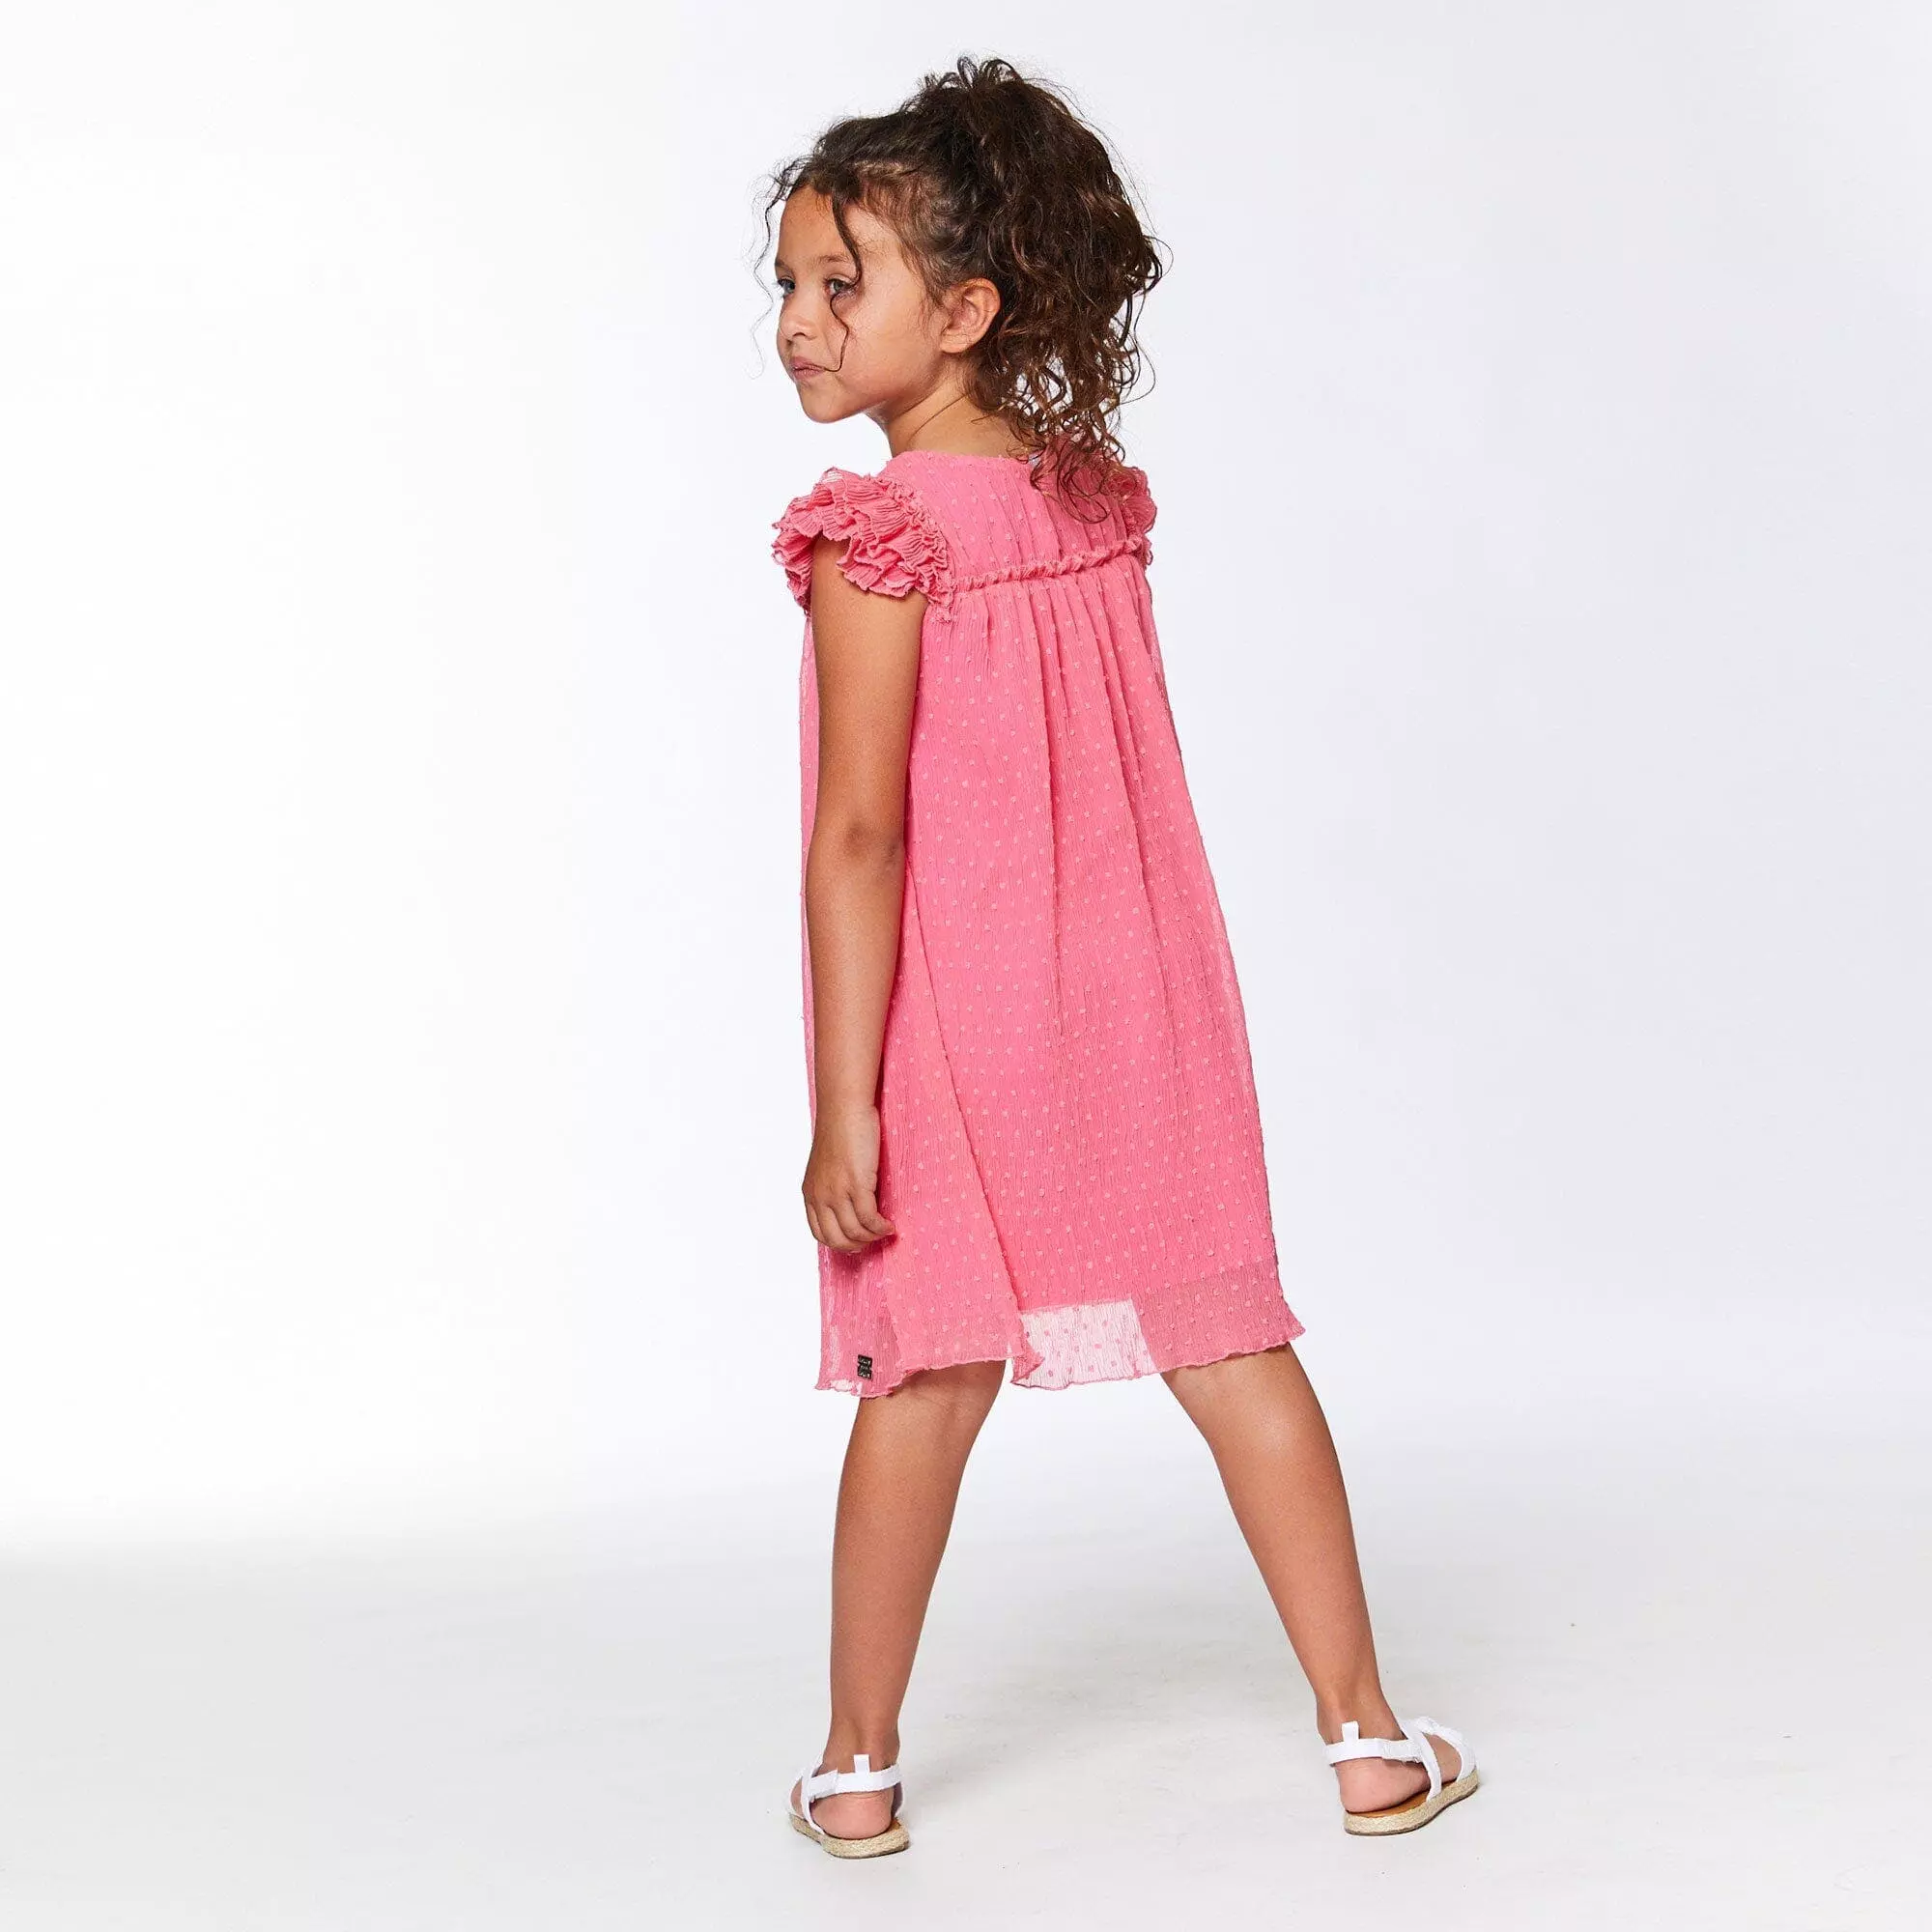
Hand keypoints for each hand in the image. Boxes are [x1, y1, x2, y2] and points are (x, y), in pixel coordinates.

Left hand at [802, 1103, 896, 1251]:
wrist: (844, 1107)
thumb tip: (850, 1205)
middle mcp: (820, 1196)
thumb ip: (832, 1185)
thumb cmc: (841, 1129)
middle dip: (857, 1245)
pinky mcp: (856, 1184)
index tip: (856, 1241)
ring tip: (885, 1231)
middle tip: (873, 1241)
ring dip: (873, 1237)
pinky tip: (889, 1225)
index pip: (819, 1233)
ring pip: (854, 1232)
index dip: (839, 1242)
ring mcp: (836, 1192)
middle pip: (836, 1239)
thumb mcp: (827, 1164)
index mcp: (810, 1192)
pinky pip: (868, 1218)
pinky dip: (880, 1227)